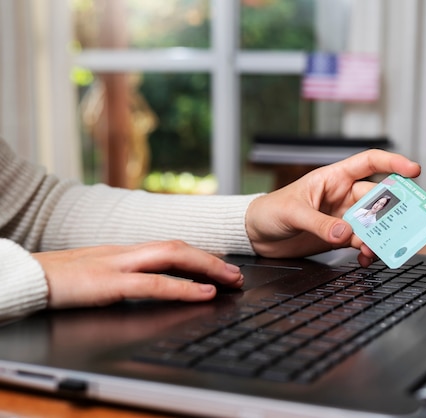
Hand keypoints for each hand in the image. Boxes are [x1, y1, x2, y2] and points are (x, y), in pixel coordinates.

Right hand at [32, 240, 243, 308]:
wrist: (24, 278)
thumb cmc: (59, 280)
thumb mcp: (98, 275)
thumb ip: (124, 277)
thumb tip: (151, 285)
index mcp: (124, 252)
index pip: (169, 247)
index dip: (198, 255)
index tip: (220, 265)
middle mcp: (126, 253)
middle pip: (178, 247)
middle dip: (211, 259)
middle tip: (237, 273)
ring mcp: (118, 265)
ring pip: (173, 257)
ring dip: (207, 267)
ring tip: (231, 279)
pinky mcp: (109, 283)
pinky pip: (154, 284)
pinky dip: (183, 287)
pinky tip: (203, 293)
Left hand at [246, 149, 420, 264]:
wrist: (256, 234)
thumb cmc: (270, 211)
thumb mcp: (292, 213)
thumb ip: (319, 223)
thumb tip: (345, 233)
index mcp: (333, 178)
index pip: (369, 162)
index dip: (393, 162)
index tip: (413, 171)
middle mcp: (342, 195)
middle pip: (377, 199)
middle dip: (390, 212)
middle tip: (399, 225)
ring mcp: (342, 217)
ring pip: (372, 224)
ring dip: (377, 237)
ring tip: (373, 250)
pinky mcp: (338, 237)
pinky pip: (361, 243)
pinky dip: (366, 252)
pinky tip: (363, 259)